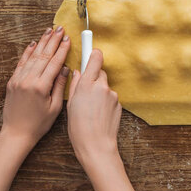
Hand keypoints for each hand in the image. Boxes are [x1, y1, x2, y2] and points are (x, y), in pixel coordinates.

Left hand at [1, 27, 70, 148]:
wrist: (16, 134)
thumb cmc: (38, 124)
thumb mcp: (55, 108)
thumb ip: (59, 86)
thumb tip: (66, 69)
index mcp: (41, 87)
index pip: (54, 63)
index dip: (62, 49)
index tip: (68, 39)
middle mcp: (28, 80)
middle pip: (43, 55)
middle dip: (53, 40)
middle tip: (60, 29)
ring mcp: (18, 80)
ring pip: (32, 56)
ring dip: (41, 42)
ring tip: (49, 31)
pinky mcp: (12, 82)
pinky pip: (21, 63)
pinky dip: (28, 52)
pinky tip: (33, 43)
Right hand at [67, 49, 121, 165]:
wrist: (96, 146)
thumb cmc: (79, 128)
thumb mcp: (71, 105)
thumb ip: (75, 85)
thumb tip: (78, 73)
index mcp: (87, 84)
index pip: (95, 58)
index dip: (93, 52)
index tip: (90, 44)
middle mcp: (102, 86)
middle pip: (99, 73)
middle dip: (93, 78)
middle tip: (84, 91)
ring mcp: (112, 95)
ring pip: (104, 87)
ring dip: (98, 92)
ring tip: (90, 109)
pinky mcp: (119, 104)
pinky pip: (110, 97)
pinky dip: (104, 102)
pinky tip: (98, 114)